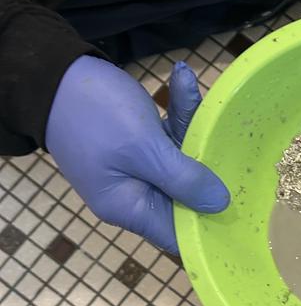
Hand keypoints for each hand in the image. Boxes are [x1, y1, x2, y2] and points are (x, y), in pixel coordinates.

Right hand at [46, 56, 228, 252]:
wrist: (50, 73)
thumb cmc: (94, 115)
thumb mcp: (144, 149)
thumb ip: (184, 179)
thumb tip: (220, 205)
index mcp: (131, 206)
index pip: (178, 232)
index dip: (210, 225)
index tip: (244, 209)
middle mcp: (136, 192)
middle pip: (188, 191)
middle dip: (210, 164)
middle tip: (232, 137)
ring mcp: (139, 166)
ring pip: (184, 156)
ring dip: (192, 121)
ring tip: (186, 83)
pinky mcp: (141, 141)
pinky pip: (171, 132)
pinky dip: (179, 108)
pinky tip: (181, 77)